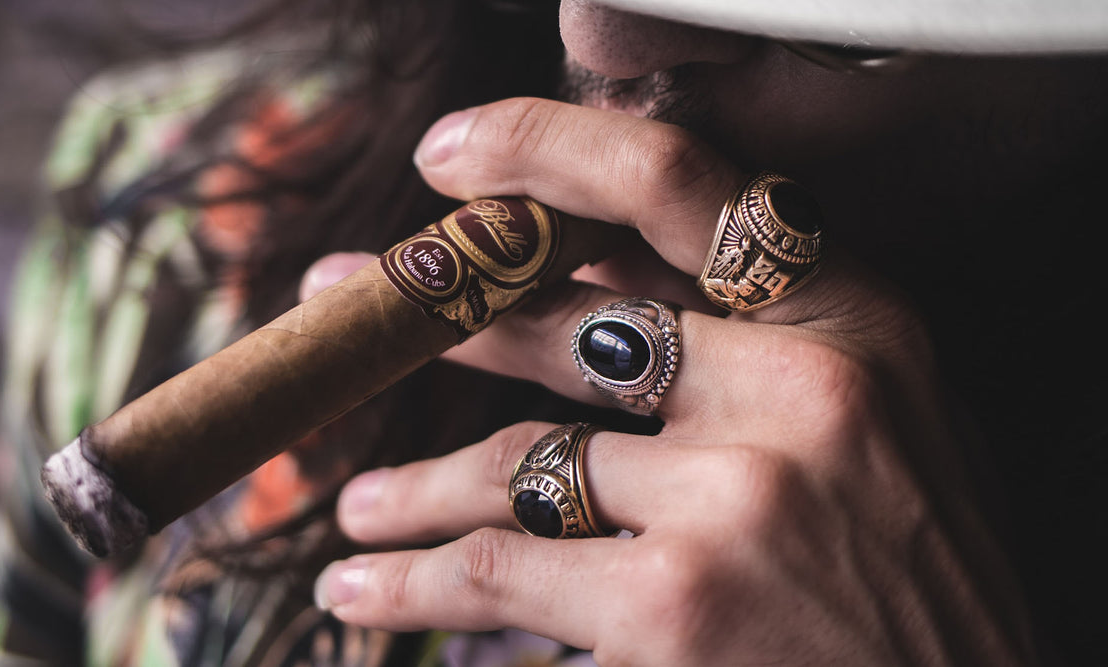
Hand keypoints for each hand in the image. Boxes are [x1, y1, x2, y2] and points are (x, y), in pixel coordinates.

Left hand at [307, 99, 1036, 665]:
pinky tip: (368, 585)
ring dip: (415, 488)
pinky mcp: (674, 607)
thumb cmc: (914, 576)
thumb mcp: (875, 427)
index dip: (543, 150)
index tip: (452, 156)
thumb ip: (753, 347)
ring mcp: (734, 500)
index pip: (675, 185)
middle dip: (438, 318)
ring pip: (513, 465)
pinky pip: (500, 570)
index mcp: (854, 324)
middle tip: (341, 303)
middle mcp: (799, 392)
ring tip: (358, 508)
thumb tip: (599, 279)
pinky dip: (416, 578)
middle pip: (565, 326)